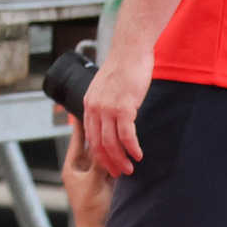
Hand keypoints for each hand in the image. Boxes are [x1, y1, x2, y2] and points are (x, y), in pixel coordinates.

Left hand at [62, 119, 114, 223]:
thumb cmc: (90, 208)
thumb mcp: (92, 183)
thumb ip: (99, 165)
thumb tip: (107, 147)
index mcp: (73, 167)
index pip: (77, 141)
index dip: (80, 126)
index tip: (83, 109)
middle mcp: (85, 168)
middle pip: (93, 145)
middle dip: (99, 132)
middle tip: (106, 114)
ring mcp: (98, 174)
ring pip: (105, 154)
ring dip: (112, 144)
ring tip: (119, 126)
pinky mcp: (110, 182)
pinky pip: (115, 165)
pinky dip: (121, 157)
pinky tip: (128, 146)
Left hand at [82, 47, 152, 177]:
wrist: (129, 52)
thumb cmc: (122, 69)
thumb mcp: (106, 88)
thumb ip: (105, 104)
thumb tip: (112, 118)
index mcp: (88, 105)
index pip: (90, 136)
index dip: (99, 153)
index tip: (108, 164)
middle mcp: (94, 108)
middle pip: (98, 143)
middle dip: (108, 162)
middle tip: (119, 173)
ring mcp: (107, 109)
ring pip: (110, 142)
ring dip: (120, 159)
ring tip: (130, 169)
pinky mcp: (123, 107)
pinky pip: (126, 134)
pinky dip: (132, 148)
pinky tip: (138, 155)